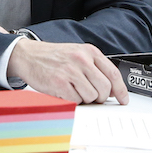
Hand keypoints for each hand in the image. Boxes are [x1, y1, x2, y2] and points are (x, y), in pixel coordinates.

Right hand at [7, 40, 127, 104]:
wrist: (28, 55)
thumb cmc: (53, 57)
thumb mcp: (77, 54)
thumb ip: (95, 68)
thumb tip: (112, 89)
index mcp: (89, 51)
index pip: (113, 73)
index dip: (121, 90)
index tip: (123, 99)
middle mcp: (81, 59)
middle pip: (105, 88)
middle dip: (101, 97)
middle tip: (93, 97)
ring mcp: (70, 71)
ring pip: (92, 96)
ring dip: (85, 99)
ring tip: (75, 91)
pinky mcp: (59, 83)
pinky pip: (76, 101)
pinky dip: (73, 101)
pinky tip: (65, 92)